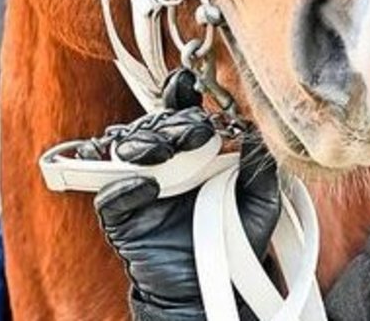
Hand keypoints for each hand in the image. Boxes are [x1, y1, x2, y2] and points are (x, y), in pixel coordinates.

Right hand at [92, 107, 281, 320]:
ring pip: (125, 152)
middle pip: (153, 127)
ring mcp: (140, 188)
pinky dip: (122, 185)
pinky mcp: (122, 219)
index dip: (180, 96)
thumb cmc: (235, 239)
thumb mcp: (259, 200)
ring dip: (142, 144)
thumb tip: (257, 131)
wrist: (213, 286)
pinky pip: (110, 196)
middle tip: (193, 132)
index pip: (181, 115)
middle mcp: (164, 164)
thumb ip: (258, 165)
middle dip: (170, 124)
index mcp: (193, 152)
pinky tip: (142, 184)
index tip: (187, 84)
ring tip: (162, 151)